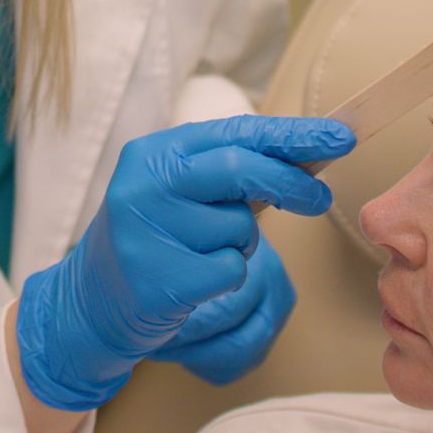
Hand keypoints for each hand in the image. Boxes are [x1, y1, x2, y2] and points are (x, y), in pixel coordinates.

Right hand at [15, 114, 353, 409]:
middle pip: (238, 168)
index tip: (340, 135)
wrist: (91, 300)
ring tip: (200, 251)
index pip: (233, 132)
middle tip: (319, 197)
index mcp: (155, 153)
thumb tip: (303, 157)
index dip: (291, 134)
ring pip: (238, 227)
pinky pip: (229, 271)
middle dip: (288, 182)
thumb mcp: (180, 190)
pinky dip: (225, 277)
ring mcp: (148, 231)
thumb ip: (228, 170)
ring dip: (240, 243)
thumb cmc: (154, 237)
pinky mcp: (160, 278)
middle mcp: (146, 183)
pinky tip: (193, 280)